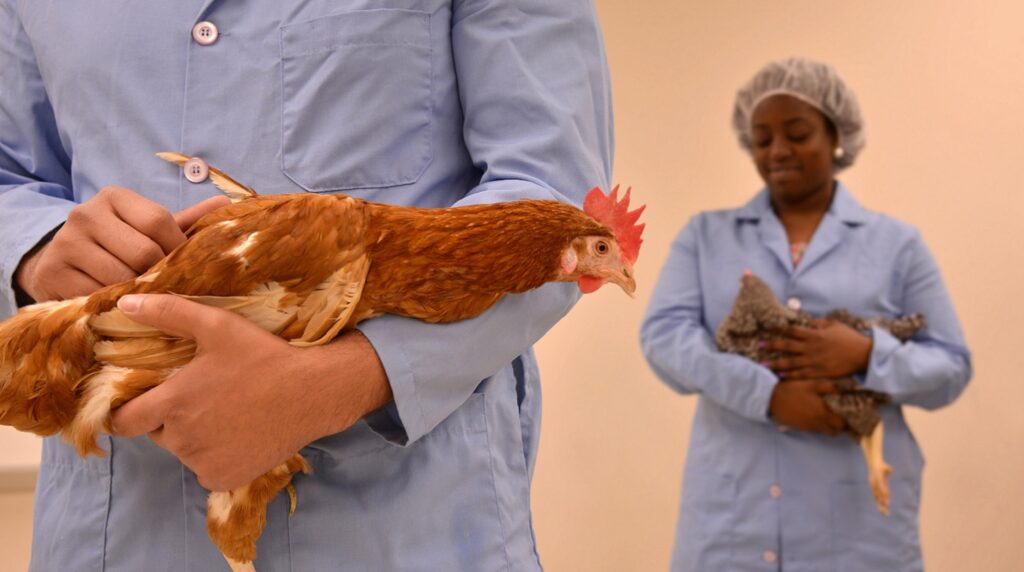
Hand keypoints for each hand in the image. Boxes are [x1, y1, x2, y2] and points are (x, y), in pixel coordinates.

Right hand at [15, 187, 228, 301]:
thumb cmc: (118, 245)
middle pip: (142, 252)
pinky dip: (112, 306)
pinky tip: (117, 305)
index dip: (177, 248)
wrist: (59, 262)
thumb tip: (227, 203)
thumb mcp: (147, 230)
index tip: (183, 265)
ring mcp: (65, 243)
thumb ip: (185, 221)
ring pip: (120, 278)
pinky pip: (96, 297)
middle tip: (165, 287)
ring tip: (143, 297)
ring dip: (137, 294)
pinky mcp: (51, 273)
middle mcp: (85, 214)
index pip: (158, 220)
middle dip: (158, 275)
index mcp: (114, 197)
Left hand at [110, 294, 392, 490]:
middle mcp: (182, 439)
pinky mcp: (225, 479)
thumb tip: (125, 303)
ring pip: (185, 452)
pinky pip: (207, 470)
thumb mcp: (218, 325)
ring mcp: (203, 463)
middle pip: (158, 434)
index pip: (124, 421)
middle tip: (205, 397)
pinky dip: (217, 457)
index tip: (145, 402)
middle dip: (172, 418)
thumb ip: (168, 313)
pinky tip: (241, 436)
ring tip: (229, 414)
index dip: (129, 411)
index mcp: (173, 403)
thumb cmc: (264, 356)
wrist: (313, 393)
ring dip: (197, 437)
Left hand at [764, 320, 871, 378]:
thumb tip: (807, 322)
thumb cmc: (849, 338)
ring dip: (776, 362)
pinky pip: (802, 374)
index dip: (778, 329)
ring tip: (763, 363)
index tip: (766, 328)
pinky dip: (790, 375)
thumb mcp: (834, 325)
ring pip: (791, 362)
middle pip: (787, 346)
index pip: (792, 330)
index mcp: (815, 335)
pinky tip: (779, 375)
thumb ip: (819, 323)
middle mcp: (812, 348)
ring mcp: (815, 361)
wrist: (863, 354)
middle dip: (771, 345)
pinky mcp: (820, 372)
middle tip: (758, 345)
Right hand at [769, 380, 845, 435]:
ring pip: (821, 431)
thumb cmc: (793, 390)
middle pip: (833, 432)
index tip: (847, 418)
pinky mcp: (797, 427)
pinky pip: (811, 429)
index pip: (840, 425)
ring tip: (823, 415)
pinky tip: (809, 414)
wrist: (771, 398)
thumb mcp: (811, 384)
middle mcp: (816, 423)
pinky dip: (814, 424)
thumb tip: (841, 390)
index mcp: (822, 413)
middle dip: (837, 427)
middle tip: (837, 419)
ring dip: (825, 426)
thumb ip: (828, 387)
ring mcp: (806, 427)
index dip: (845, 423)